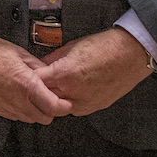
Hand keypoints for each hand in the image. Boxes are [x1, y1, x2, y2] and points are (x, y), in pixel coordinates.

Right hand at [0, 27, 72, 124]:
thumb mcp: (20, 53)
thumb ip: (39, 68)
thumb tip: (51, 76)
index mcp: (27, 86)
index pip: (54, 107)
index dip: (64, 106)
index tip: (67, 102)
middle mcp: (16, 101)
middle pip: (44, 118)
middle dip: (50, 110)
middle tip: (50, 98)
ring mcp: (3, 106)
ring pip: (28, 119)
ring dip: (34, 111)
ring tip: (32, 96)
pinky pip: (13, 116)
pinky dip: (19, 110)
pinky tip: (16, 97)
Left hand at [37, 28, 154, 116]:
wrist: (130, 55)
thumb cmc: (103, 47)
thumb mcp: (70, 47)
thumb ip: (52, 59)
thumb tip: (39, 65)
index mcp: (63, 74)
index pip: (35, 83)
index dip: (29, 79)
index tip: (26, 76)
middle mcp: (73, 92)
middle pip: (44, 97)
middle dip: (39, 91)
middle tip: (37, 82)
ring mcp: (85, 102)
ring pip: (58, 107)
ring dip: (53, 98)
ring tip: (55, 86)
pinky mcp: (95, 107)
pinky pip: (74, 109)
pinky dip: (68, 102)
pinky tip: (70, 91)